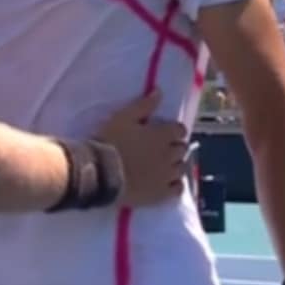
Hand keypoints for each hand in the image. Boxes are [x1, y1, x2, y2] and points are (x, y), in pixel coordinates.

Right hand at [95, 89, 187, 206]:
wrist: (101, 172)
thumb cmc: (110, 141)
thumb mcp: (123, 117)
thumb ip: (143, 105)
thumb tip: (160, 91)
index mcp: (162, 135)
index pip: (180, 129)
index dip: (173, 129)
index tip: (164, 131)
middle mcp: (170, 155)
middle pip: (182, 148)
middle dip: (175, 146)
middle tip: (161, 147)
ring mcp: (167, 176)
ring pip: (182, 168)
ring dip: (176, 164)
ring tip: (163, 164)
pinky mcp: (161, 194)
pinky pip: (178, 189)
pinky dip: (175, 183)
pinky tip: (166, 181)